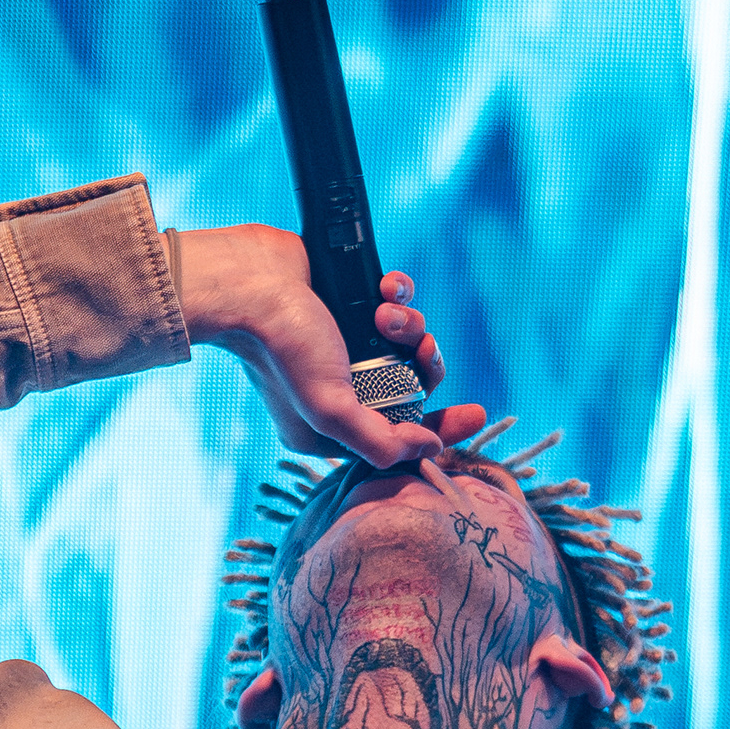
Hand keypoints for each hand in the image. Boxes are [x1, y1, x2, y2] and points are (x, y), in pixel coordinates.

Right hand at [174, 224, 484, 464]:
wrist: (252, 278)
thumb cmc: (283, 348)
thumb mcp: (332, 411)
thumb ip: (381, 441)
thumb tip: (431, 449)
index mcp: (332, 426)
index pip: (399, 436)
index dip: (440, 428)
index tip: (476, 414)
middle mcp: (342, 388)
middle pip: (412, 386)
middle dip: (424, 365)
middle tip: (422, 350)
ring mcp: (347, 343)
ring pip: (408, 341)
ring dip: (410, 324)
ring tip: (385, 314)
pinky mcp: (352, 302)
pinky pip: (397, 301)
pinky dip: (400, 292)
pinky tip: (386, 288)